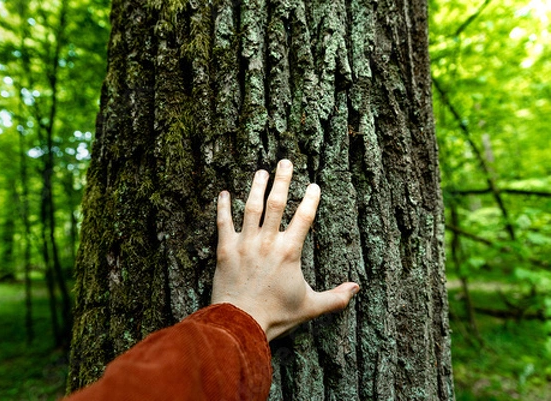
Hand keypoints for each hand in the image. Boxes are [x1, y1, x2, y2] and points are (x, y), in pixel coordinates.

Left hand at [211, 159, 359, 340]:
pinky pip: (223, 222)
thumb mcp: (310, 307)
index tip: (314, 185)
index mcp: (290, 251)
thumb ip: (335, 298)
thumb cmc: (276, 315)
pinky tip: (223, 192)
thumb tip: (357, 288)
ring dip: (256, 186)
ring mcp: (245, 243)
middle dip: (282, 180)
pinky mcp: (225, 249)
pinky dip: (223, 206)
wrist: (241, 323)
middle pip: (277, 203)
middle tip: (286, 161)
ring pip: (251, 207)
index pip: (304, 217)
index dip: (311, 199)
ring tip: (261, 171)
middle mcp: (268, 241)